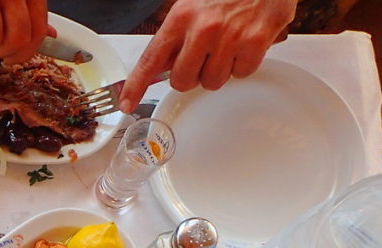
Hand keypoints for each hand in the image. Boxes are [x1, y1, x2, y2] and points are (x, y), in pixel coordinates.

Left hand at [117, 0, 296, 112]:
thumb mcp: (192, 6)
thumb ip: (175, 37)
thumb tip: (158, 68)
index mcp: (181, 17)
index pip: (151, 59)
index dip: (136, 86)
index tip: (126, 104)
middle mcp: (202, 28)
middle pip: (182, 81)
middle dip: (192, 75)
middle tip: (204, 56)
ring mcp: (229, 37)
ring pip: (213, 82)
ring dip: (220, 70)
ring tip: (229, 44)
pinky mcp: (254, 43)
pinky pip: (241, 74)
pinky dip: (244, 63)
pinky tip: (246, 42)